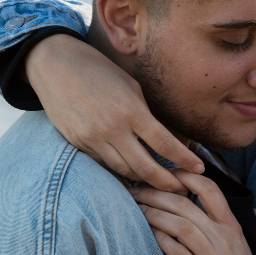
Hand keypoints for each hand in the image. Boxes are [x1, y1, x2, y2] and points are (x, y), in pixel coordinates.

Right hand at [25, 34, 203, 191]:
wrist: (56, 66)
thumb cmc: (99, 71)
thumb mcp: (130, 86)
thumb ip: (146, 114)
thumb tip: (165, 139)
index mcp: (131, 110)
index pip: (165, 144)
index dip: (185, 160)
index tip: (199, 169)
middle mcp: (112, 128)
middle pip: (145, 168)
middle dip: (167, 182)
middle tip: (181, 189)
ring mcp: (93, 139)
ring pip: (124, 170)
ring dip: (143, 180)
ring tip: (159, 183)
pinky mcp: (79, 144)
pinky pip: (105, 164)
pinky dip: (120, 170)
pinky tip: (132, 173)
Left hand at [131, 171, 255, 254]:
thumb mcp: (234, 244)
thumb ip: (214, 224)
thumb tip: (183, 204)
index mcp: (231, 226)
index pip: (210, 189)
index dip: (185, 176)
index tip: (165, 172)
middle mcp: (223, 237)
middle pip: (186, 205)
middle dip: (156, 194)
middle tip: (136, 190)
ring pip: (180, 225)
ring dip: (154, 214)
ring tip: (137, 210)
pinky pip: (176, 251)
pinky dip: (160, 239)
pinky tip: (148, 233)